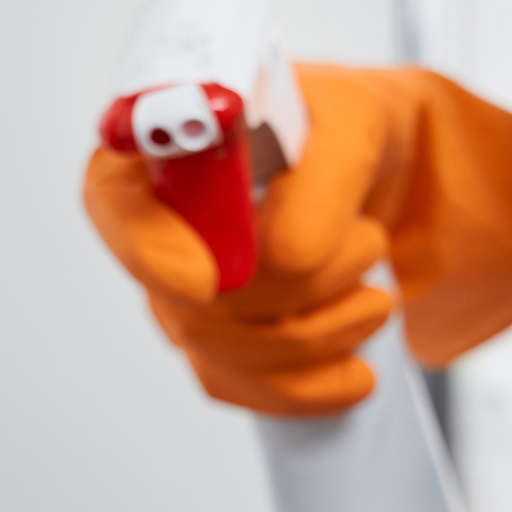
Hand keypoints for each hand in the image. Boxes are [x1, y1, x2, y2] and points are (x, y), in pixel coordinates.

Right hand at [84, 65, 511, 415]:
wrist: (397, 177)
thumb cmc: (355, 129)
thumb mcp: (356, 123)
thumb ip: (318, 180)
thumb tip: (281, 258)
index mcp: (171, 142)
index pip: (113, 201)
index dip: (148, 248)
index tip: (210, 281)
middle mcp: (163, 221)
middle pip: (183, 295)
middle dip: (290, 290)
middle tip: (367, 248)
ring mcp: (187, 289)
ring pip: (218, 349)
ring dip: (315, 334)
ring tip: (377, 292)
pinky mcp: (225, 343)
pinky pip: (243, 389)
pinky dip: (309, 387)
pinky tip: (356, 368)